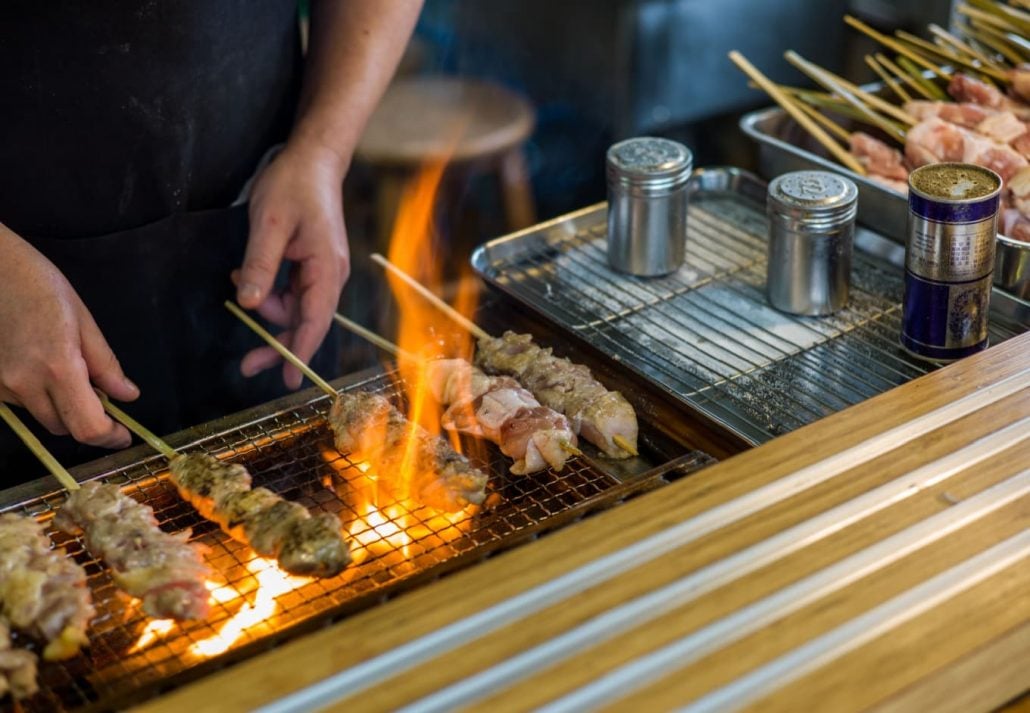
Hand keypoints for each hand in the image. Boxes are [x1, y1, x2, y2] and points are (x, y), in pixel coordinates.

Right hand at [0, 225, 137, 447]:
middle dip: (90, 422)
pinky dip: (40, 397)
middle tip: (105, 403)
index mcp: (58, 367)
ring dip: (64, 409)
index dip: (109, 437)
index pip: (87, 427)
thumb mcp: (84, 320)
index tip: (123, 434)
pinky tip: (44, 369)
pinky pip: (23, 404)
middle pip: (65, 428)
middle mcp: (25, 384)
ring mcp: (2, 386)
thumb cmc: (39, 285)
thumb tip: (127, 396)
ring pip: (43, 417)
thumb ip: (106, 364)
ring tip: (73, 376)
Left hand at [235, 140, 349, 388]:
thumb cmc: (293, 186)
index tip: (289, 380)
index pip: (315, 320)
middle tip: (247, 365)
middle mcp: (330, 275)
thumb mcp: (270, 224)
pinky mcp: (312, 265)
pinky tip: (248, 277)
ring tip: (239, 282)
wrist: (312, 158)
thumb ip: (262, 265)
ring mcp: (323, 271)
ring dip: (268, 309)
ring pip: (296, 309)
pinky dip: (270, 292)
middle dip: (278, 343)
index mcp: (327, 267)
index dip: (301, 351)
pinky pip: (292, 292)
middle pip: (307, 322)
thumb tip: (252, 306)